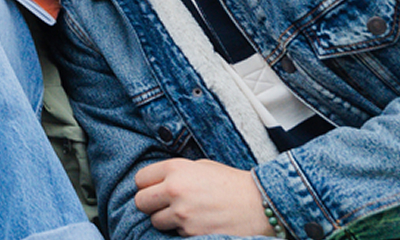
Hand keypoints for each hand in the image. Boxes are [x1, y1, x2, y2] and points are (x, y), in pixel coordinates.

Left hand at [133, 158, 274, 236]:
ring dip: (166, 220)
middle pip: (141, 202)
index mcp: (176, 169)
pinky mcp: (190, 233)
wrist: (259, 205)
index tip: (156, 188)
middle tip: (165, 204)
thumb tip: (154, 183)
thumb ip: (175, 173)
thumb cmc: (231, 184)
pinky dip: (182, 230)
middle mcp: (175, 190)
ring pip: (155, 221)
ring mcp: (182, 214)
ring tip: (185, 214)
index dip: (148, 185)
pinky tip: (198, 222)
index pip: (140, 179)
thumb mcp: (202, 167)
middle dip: (150, 204)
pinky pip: (174, 233)